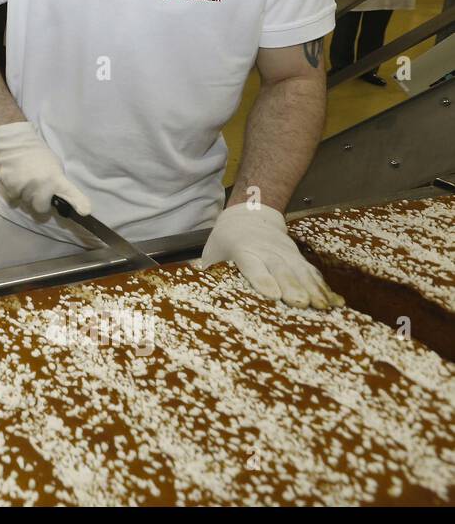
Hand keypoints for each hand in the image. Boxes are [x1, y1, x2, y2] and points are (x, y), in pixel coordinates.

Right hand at [0, 121, 91, 216]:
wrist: (15, 144)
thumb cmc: (38, 155)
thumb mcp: (54, 165)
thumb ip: (57, 182)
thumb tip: (58, 197)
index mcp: (55, 178)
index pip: (69, 192)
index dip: (78, 202)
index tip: (84, 211)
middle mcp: (41, 184)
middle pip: (41, 208)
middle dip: (39, 203)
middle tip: (38, 192)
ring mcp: (24, 187)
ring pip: (25, 203)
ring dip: (26, 196)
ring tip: (25, 181)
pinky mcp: (10, 187)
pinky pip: (13, 198)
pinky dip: (13, 192)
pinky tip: (15, 180)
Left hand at [199, 203, 342, 308]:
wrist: (250, 215)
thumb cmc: (226, 240)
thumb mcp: (212, 251)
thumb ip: (206, 270)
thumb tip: (188, 285)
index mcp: (243, 249)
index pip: (252, 264)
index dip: (262, 278)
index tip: (271, 293)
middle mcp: (267, 251)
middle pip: (281, 269)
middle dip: (292, 286)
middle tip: (301, 304)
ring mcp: (286, 253)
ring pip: (301, 271)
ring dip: (313, 289)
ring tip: (322, 307)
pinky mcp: (298, 257)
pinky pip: (313, 273)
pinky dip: (324, 287)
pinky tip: (335, 302)